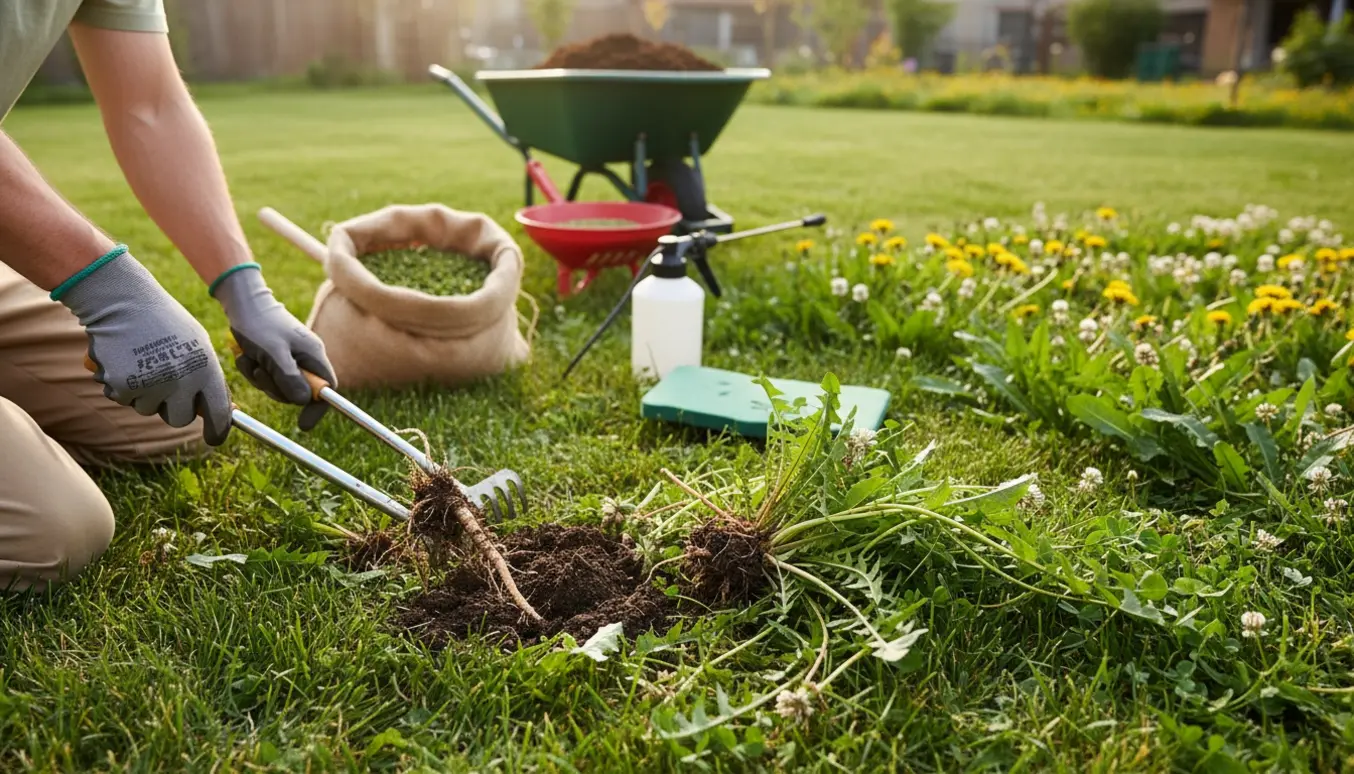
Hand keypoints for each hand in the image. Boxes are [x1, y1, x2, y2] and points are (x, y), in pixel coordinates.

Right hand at [56, 248, 231, 445]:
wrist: (123, 300)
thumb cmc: (164, 321)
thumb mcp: (197, 344)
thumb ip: (207, 376)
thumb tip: (221, 411)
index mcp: (207, 369)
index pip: (219, 412)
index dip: (218, 430)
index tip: (214, 438)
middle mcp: (183, 381)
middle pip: (180, 420)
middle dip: (172, 409)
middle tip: (164, 386)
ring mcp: (152, 385)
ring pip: (148, 410)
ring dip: (144, 393)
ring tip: (142, 361)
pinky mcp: (123, 386)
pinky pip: (123, 399)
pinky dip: (121, 385)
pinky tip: (123, 359)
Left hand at [211, 265, 335, 430]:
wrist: (242, 302)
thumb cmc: (259, 324)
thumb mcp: (273, 353)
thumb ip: (289, 377)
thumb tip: (303, 400)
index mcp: (313, 354)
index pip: (327, 389)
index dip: (318, 408)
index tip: (303, 425)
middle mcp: (306, 357)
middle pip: (300, 391)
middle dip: (277, 388)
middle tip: (261, 373)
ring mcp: (291, 357)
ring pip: (281, 386)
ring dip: (262, 379)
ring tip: (250, 360)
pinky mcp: (276, 357)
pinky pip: (268, 377)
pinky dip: (254, 371)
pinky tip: (246, 357)